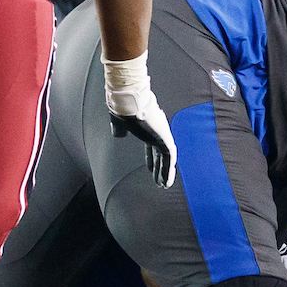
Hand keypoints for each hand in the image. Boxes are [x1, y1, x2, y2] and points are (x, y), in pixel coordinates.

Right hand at [104, 51, 176, 187]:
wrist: (127, 100)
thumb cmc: (122, 107)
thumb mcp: (118, 121)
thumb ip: (119, 129)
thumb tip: (118, 135)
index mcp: (147, 126)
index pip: (151, 146)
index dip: (151, 159)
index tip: (150, 169)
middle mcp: (157, 130)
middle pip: (160, 154)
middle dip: (160, 168)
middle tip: (160, 181)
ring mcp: (162, 134)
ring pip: (166, 158)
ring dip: (165, 173)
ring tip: (164, 185)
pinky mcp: (165, 138)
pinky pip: (169, 159)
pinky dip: (168, 171)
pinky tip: (166, 182)